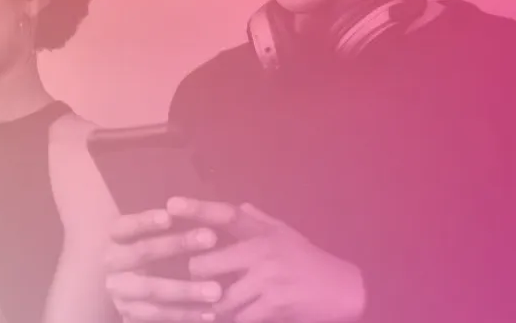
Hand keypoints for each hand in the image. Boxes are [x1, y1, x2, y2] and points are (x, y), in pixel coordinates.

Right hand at [104, 207, 223, 321]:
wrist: (145, 290)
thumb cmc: (165, 251)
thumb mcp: (167, 234)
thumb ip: (179, 222)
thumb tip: (205, 212)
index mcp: (117, 238)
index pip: (126, 226)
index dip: (145, 221)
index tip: (169, 216)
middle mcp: (113, 264)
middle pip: (141, 252)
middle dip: (176, 244)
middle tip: (211, 237)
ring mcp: (120, 293)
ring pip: (151, 290)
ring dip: (185, 290)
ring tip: (217, 290)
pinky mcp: (130, 316)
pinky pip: (157, 317)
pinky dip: (185, 314)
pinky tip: (210, 313)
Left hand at [178, 200, 365, 322]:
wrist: (344, 289)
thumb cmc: (311, 261)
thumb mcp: (288, 235)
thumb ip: (261, 220)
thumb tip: (241, 206)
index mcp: (264, 232)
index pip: (226, 215)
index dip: (197, 209)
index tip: (170, 205)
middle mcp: (263, 251)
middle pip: (206, 264)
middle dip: (195, 280)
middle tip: (189, 286)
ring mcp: (268, 278)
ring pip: (220, 298)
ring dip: (212, 308)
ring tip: (203, 310)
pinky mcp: (275, 303)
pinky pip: (240, 317)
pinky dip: (234, 321)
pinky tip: (231, 318)